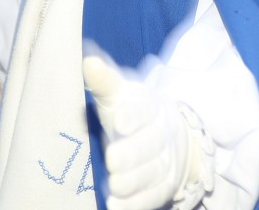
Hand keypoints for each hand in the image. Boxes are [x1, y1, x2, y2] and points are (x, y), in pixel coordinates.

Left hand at [83, 47, 206, 209]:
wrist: (170, 135)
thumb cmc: (130, 112)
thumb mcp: (119, 94)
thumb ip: (104, 82)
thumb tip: (88, 62)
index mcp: (148, 106)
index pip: (143, 108)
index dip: (133, 115)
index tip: (120, 121)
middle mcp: (159, 134)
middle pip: (149, 143)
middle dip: (133, 153)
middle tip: (113, 160)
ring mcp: (164, 161)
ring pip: (152, 171)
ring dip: (134, 180)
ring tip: (114, 185)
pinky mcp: (163, 185)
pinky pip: (153, 196)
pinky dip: (137, 203)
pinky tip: (117, 205)